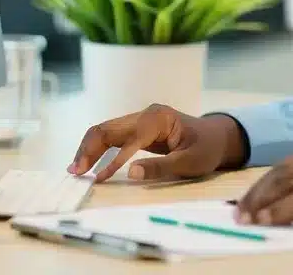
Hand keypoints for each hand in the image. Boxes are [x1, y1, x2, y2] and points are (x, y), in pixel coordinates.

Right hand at [68, 104, 247, 182]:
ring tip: (75, 169)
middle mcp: (146, 114)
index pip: (128, 140)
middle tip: (75, 172)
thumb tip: (131, 173)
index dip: (112, 161)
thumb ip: (161, 167)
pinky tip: (88, 163)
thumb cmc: (207, 149)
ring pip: (107, 130)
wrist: (218, 137)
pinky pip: (114, 136)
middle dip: (90, 149)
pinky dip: (99, 148)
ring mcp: (141, 119)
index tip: (96, 179)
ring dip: (90, 148)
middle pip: (109, 128)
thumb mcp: (190, 162)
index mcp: (158, 118)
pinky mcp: (138, 128)